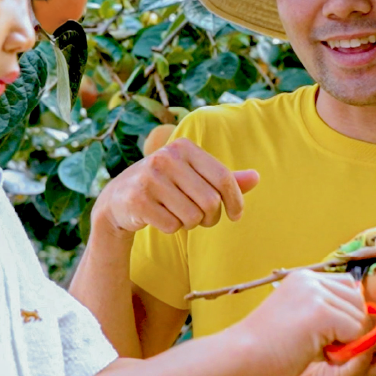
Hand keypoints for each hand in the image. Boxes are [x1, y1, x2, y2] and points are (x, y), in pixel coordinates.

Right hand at [92, 138, 259, 238]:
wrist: (118, 199)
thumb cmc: (165, 187)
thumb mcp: (193, 177)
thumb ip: (223, 178)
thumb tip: (257, 178)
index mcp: (184, 147)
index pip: (223, 177)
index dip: (235, 200)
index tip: (236, 215)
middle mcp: (166, 158)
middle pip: (210, 201)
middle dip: (210, 217)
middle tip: (202, 219)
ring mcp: (149, 178)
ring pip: (192, 216)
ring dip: (190, 224)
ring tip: (177, 214)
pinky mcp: (138, 199)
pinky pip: (172, 226)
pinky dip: (171, 228)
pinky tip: (160, 217)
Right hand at [234, 271, 370, 375]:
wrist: (242, 355)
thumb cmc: (268, 346)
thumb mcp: (298, 316)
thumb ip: (324, 309)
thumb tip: (365, 315)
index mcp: (304, 278)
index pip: (348, 286)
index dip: (346, 311)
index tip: (327, 332)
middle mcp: (311, 280)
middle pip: (357, 299)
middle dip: (349, 325)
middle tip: (321, 343)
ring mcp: (316, 294)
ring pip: (359, 317)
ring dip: (345, 339)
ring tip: (316, 347)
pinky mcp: (321, 312)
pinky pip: (355, 332)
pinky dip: (343, 348)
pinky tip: (318, 352)